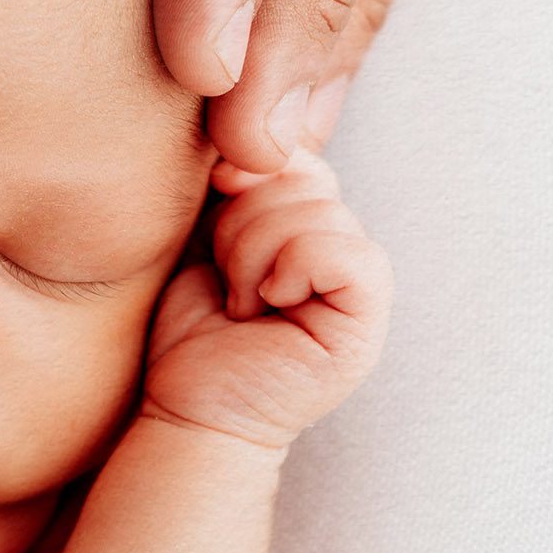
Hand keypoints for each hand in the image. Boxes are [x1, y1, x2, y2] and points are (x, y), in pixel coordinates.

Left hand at [142, 152, 391, 451]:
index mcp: (311, 219)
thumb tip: (241, 148)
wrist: (185, 404)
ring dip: (253, 255)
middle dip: (242, 224)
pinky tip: (265, 307)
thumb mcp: (207, 231)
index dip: (247, 172)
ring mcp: (362, 283)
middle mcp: (344, 244)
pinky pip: (344, 254)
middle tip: (227, 279)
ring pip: (317, 212)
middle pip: (305, 176)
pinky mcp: (366, 321)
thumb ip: (237, 180)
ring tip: (240, 300)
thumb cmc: (190, 324)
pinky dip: (291, 271)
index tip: (213, 222)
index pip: (295, 151)